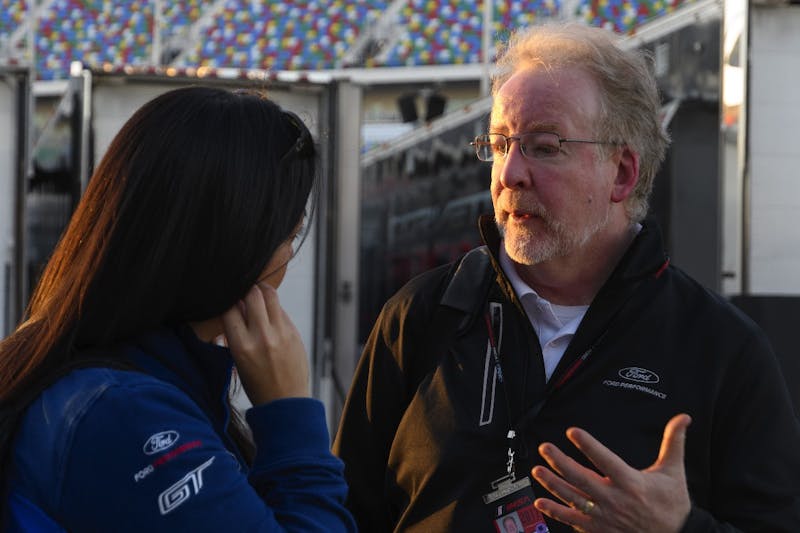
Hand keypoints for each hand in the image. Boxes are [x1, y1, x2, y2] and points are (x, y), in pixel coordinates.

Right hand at [222, 283, 308, 404]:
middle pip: (252, 294)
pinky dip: (273, 306)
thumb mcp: (238, 360)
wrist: (285, 402)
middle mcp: (262, 336)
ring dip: (261, 289)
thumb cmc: (257, 383)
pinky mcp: (294, 332)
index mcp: (242, 346)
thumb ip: (237, 332)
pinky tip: (269, 311)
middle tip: (243, 289)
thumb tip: (236, 304)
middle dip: (246, 288)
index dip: (227, 299)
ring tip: (256, 291)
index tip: (227, 297)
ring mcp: (281, 333)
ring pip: (270, 295)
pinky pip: (281, 310)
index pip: (230, 308)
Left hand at [530, 413, 691, 532]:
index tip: (573, 432)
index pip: (605, 460)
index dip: (588, 445)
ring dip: (552, 484)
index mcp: (631, 482)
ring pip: (572, 498)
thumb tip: (683, 418)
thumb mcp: (674, 472)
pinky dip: (555, 512)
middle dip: (560, 462)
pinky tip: (541, 501)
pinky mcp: (599, 529)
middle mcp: (615, 500)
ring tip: (537, 470)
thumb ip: (674, 442)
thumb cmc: (672, 504)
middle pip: (581, 478)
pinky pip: (573, 520)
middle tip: (545, 448)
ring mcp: (604, 516)